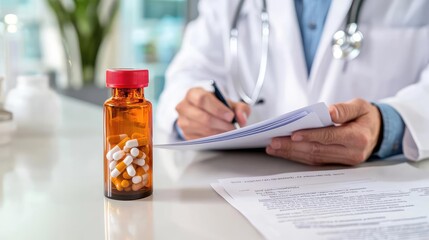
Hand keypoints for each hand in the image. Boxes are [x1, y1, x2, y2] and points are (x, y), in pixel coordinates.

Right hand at [176, 87, 250, 139]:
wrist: (206, 114)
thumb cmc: (217, 107)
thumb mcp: (229, 103)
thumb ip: (240, 108)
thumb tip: (241, 118)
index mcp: (193, 94)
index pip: (202, 99)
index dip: (217, 109)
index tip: (230, 116)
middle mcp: (184, 107)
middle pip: (203, 117)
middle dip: (221, 124)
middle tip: (233, 127)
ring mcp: (183, 122)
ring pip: (202, 130)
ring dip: (219, 132)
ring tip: (229, 132)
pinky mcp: (186, 134)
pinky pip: (201, 139)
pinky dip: (214, 139)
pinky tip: (222, 136)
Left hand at [266, 98, 381, 164]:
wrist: (377, 132)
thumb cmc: (365, 116)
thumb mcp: (360, 106)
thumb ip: (345, 109)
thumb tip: (330, 112)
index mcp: (358, 137)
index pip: (330, 137)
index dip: (311, 136)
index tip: (293, 134)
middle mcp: (351, 153)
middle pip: (318, 150)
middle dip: (293, 146)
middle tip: (274, 142)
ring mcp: (343, 161)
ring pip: (314, 158)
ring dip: (291, 153)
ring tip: (273, 147)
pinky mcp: (336, 164)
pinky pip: (314, 161)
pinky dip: (297, 156)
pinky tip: (284, 151)